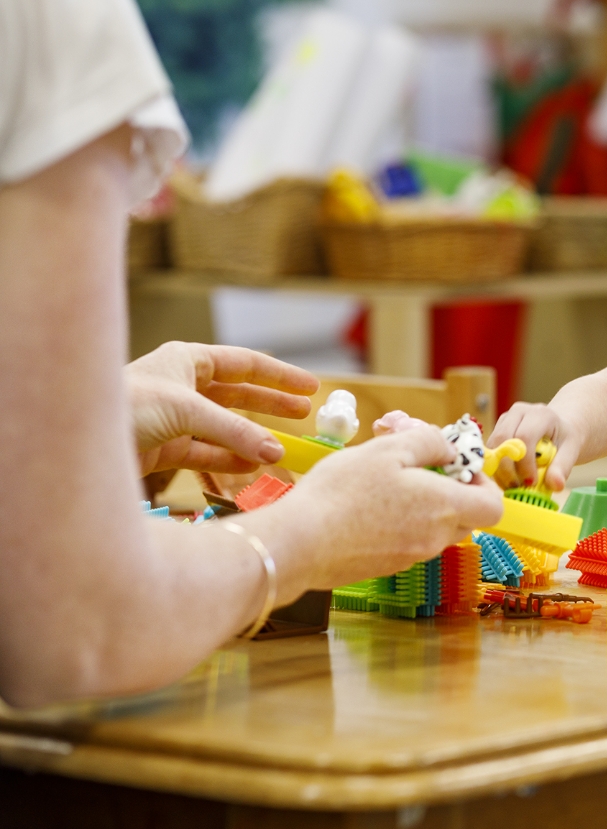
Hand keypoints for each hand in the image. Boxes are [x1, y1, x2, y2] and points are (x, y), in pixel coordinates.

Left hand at [125, 342, 318, 473]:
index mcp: (187, 360)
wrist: (75, 441)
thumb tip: (276, 453)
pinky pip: (208, 453)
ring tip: (281, 449)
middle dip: (271, 405)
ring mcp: (175, 419)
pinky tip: (252, 468)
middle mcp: (182, 386)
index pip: (244, 363)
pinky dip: (230, 461)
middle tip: (305, 414)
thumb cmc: (125, 406)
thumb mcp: (186, 410)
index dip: (279, 375)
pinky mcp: (167, 449)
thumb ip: (235, 432)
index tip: (310, 387)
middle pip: (239, 394)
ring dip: (252, 438)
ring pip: (225, 427)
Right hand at [278, 425, 505, 591]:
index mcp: (444, 508)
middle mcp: (434, 539)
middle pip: (465, 517)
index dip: (483, 483)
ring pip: (434, 528)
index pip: (493, 506)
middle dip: (450, 489)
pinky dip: (400, 521)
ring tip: (387, 480)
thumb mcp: (389, 449)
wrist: (298, 544)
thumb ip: (428, 443)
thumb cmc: (342, 493)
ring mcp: (410, 557)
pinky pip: (408, 540)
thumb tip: (448, 451)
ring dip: (422, 504)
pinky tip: (367, 504)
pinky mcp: (385, 566)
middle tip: (419, 467)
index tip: (458, 465)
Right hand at [486, 402, 582, 490]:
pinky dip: (495, 467)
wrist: (557, 429)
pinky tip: (507, 479)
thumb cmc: (564, 439)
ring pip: (493, 445)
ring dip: (499, 470)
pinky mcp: (496, 428)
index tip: (530, 483)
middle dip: (507, 468)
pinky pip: (490, 450)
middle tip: (517, 487)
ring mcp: (505, 419)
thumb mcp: (571, 451)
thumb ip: (563, 467)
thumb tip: (556, 485)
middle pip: (503, 439)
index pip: (525, 436)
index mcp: (541, 414)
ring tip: (512, 486)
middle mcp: (519, 411)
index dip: (525, 462)